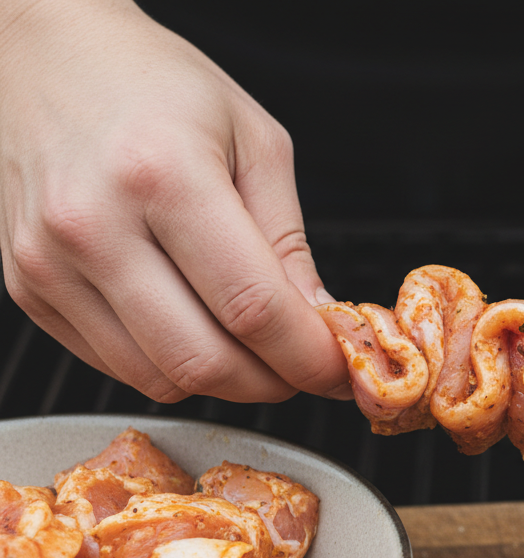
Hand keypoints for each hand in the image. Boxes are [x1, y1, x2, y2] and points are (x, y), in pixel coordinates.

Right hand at [0, 0, 348, 402]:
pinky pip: (115, 364)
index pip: (252, 308)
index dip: (308, 356)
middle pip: (202, 361)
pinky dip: (169, 365)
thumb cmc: (155, 84)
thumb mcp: (255, 141)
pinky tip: (196, 327)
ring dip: (223, 381)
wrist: (48, 55)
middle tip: (302, 366)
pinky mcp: (27, 287)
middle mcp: (94, 223)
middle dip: (271, 382)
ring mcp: (49, 262)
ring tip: (254, 348)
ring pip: (157, 378)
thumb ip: (289, 243)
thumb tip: (319, 324)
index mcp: (164, 175)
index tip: (338, 367)